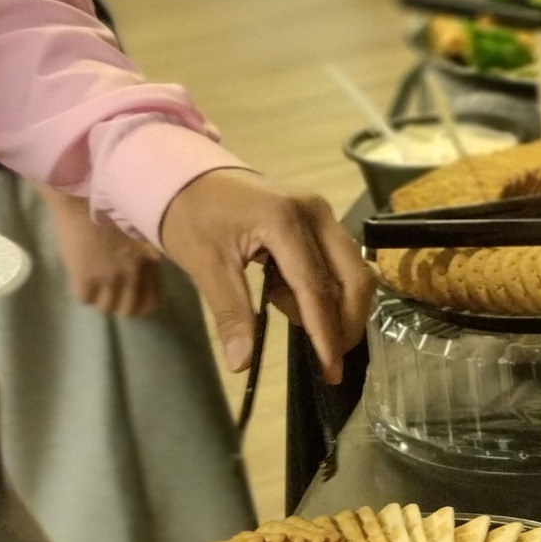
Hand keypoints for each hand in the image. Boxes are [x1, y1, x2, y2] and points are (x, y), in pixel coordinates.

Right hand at [41, 188, 164, 318]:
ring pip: (106, 308)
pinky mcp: (85, 277)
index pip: (153, 302)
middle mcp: (134, 275)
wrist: (81, 194)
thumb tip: (143, 272)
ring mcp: (110, 278)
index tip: (130, 298)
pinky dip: (82, 291)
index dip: (140, 304)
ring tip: (93, 284)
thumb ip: (146, 255)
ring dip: (99, 298)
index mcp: (150, 263)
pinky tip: (79, 278)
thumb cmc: (111, 204)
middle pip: (129, 310)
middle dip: (119, 304)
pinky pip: (85, 299)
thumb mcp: (141, 232)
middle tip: (108, 292)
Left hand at [159, 169, 372, 383]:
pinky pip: (342, 262)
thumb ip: (230, 313)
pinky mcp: (322, 218)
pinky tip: (293, 296)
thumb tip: (241, 363)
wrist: (186, 172)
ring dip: (336, 306)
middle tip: (326, 356)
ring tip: (290, 313)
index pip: (316, 287)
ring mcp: (322, 212)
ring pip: (354, 271)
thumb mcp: (204, 265)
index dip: (326, 332)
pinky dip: (329, 290)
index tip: (330, 370)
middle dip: (345, 323)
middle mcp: (314, 212)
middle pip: (354, 278)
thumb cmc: (190, 214)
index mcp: (283, 220)